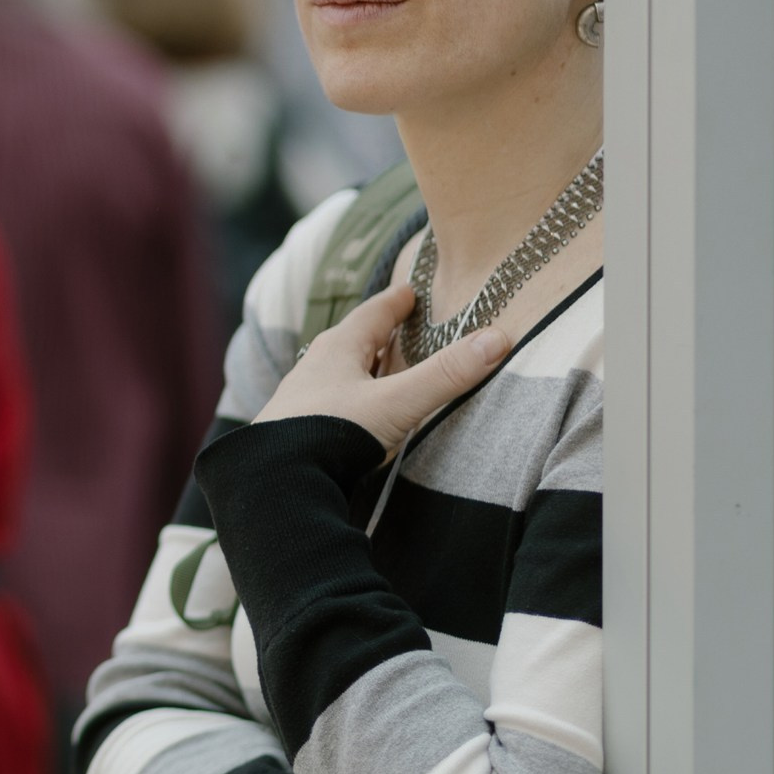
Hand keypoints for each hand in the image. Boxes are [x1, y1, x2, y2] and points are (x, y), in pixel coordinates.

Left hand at [257, 284, 508, 453]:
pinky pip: (327, 403)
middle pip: (351, 341)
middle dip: (375, 333)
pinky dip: (347, 399)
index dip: (394, 302)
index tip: (408, 292)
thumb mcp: (397, 403)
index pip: (372, 314)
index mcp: (337, 349)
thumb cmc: (332, 434)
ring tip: (376, 368)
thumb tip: (498, 337)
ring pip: (336, 373)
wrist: (275, 482)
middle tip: (395, 324)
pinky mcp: (294, 431)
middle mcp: (314, 368)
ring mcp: (300, 400)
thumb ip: (446, 375)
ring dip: (359, 368)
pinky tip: (351, 415)